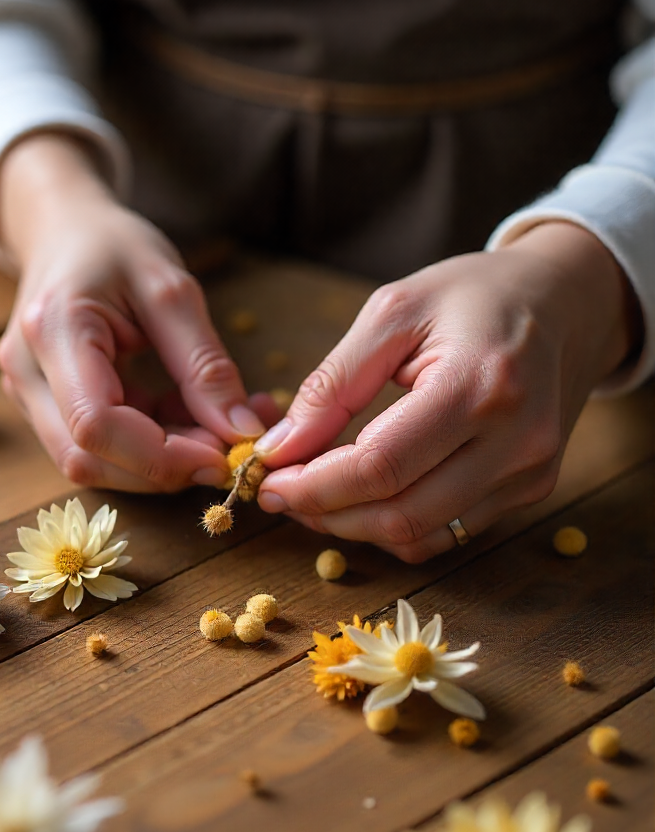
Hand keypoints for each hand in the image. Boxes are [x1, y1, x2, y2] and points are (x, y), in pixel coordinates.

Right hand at [0, 133, 269, 491]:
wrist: (62, 231)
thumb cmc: (113, 246)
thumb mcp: (172, 289)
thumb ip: (205, 364)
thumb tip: (240, 433)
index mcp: (55, 330)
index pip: (96, 424)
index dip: (160, 455)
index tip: (223, 455)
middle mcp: (27, 371)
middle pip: (87, 458)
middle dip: (162, 468)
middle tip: (226, 449)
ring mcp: (27, 393)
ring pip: (89, 463)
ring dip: (156, 462)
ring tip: (208, 426)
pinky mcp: (41, 406)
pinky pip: (93, 448)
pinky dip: (145, 448)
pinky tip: (181, 418)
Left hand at [255, 222, 639, 560]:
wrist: (565, 302)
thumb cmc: (474, 295)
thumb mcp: (393, 312)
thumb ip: (333, 384)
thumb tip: (280, 447)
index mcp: (480, 385)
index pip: (380, 466)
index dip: (314, 485)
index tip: (266, 480)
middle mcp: (516, 441)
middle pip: (400, 514)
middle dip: (325, 513)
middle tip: (280, 493)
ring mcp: (529, 473)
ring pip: (421, 535)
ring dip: (354, 527)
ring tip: (312, 496)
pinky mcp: (530, 489)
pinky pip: (447, 533)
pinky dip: (393, 527)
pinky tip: (359, 500)